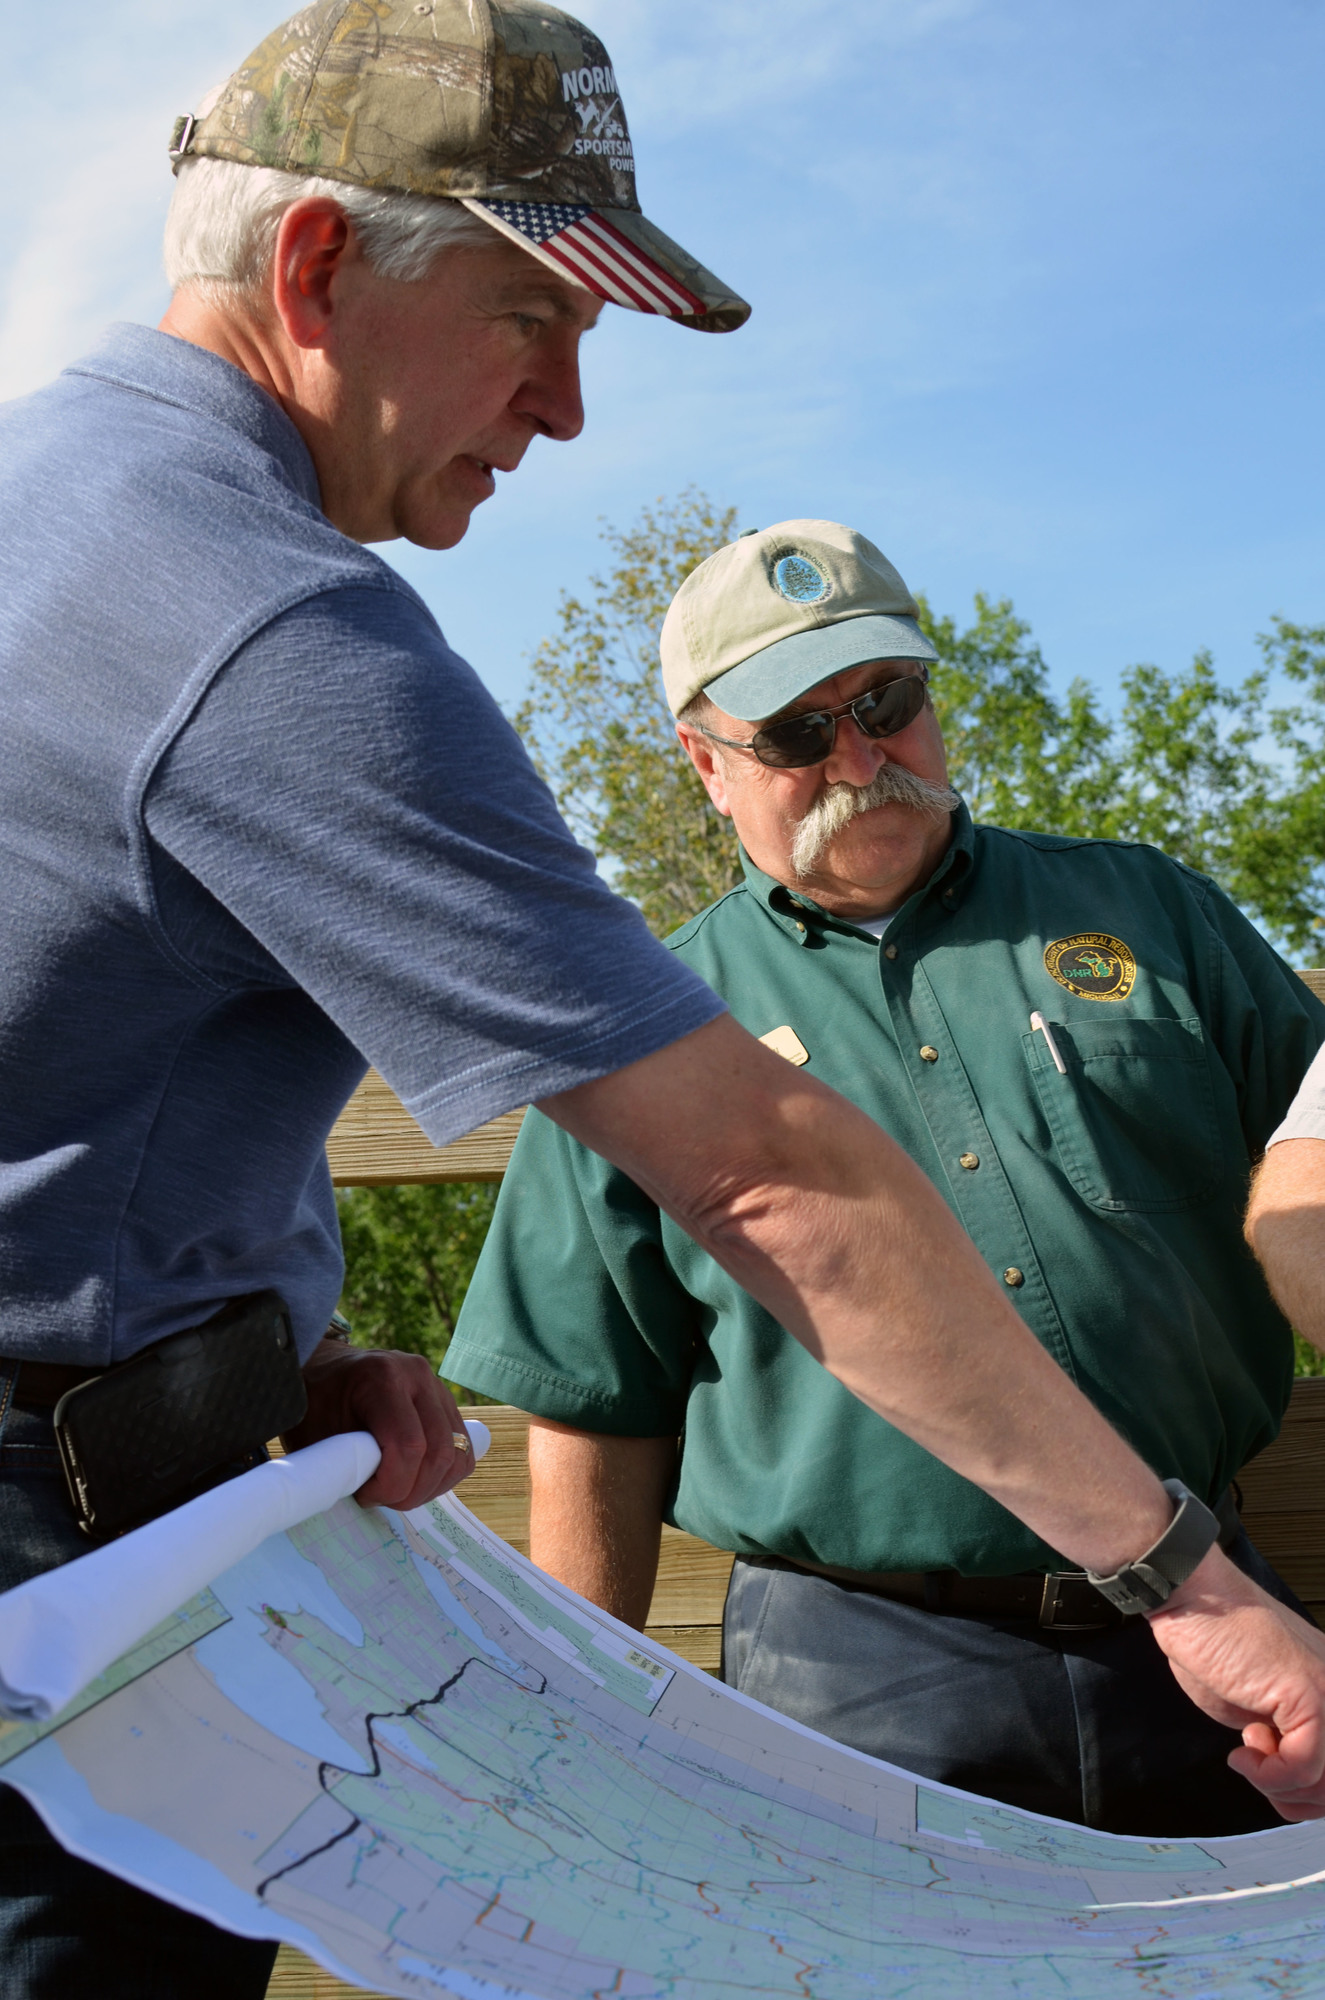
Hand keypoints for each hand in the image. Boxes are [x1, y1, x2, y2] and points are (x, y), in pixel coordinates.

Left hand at [285, 1338, 474, 1509]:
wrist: (328, 1370)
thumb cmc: (315, 1403)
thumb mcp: (315, 1432)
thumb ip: (341, 1464)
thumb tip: (363, 1502)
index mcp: (383, 1378)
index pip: (409, 1445)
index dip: (392, 1484)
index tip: (364, 1495)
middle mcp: (418, 1376)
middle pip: (439, 1454)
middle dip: (411, 1492)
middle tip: (379, 1498)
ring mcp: (437, 1387)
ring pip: (457, 1455)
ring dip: (429, 1487)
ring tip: (396, 1490)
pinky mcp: (446, 1402)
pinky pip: (462, 1450)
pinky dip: (443, 1476)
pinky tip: (414, 1479)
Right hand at [1148, 1544, 1324, 1818]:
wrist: (1192, 1597)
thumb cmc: (1212, 1638)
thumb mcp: (1254, 1708)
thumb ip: (1280, 1740)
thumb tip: (1290, 1778)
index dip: (1305, 1789)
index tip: (1270, 1775)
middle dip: (1296, 1797)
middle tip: (1260, 1774)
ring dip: (1279, 1786)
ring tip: (1248, 1758)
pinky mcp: (1309, 1696)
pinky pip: (1302, 1766)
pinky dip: (1267, 1774)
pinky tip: (1242, 1752)